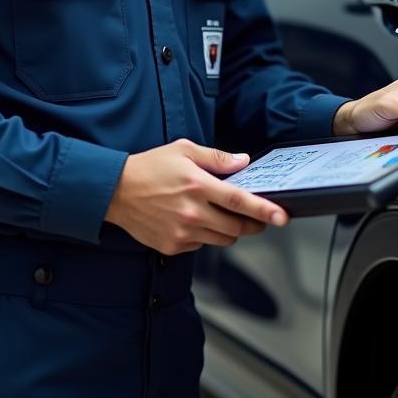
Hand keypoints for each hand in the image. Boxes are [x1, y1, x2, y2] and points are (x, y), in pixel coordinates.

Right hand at [104, 139, 288, 255]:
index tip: (282, 216)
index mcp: (197, 185)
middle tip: (257, 216)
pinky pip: (202, 245)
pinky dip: (206, 235)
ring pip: (223, 239)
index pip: (239, 201)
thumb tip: (244, 161)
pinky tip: (195, 220)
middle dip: (253, 223)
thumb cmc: (150, 167)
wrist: (116, 191)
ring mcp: (182, 233)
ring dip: (230, 229)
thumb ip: (217, 157)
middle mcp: (191, 212)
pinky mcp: (173, 246)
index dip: (264, 210)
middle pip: (237, 227)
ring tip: (220, 213)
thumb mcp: (184, 150)